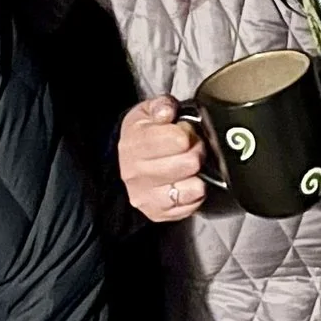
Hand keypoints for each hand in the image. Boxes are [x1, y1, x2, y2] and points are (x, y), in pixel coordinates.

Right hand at [117, 96, 207, 223]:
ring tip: (188, 167)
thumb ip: (161, 106)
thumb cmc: (142, 135)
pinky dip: (195, 194)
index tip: (184, 132)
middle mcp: (136, 173)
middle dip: (196, 151)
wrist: (123, 164)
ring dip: (197, 175)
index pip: (179, 139)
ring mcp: (145, 196)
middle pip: (190, 163)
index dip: (188, 132)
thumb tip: (167, 112)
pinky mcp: (157, 214)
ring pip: (193, 187)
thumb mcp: (147, 112)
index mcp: (134, 143)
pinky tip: (186, 182)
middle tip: (190, 148)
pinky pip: (191, 206)